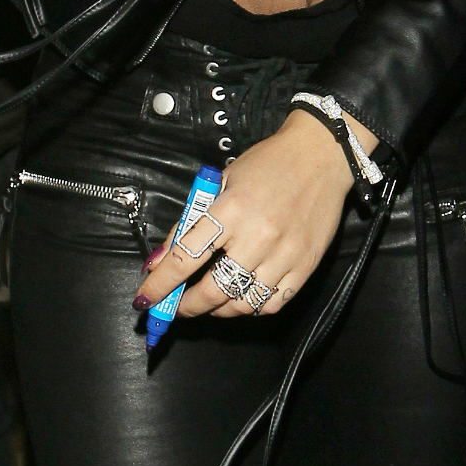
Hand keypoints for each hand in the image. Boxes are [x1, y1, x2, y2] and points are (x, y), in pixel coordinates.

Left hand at [133, 109, 363, 320]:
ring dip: (217, 310)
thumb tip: (159, 258)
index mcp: (231, 210)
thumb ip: (191, 221)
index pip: (185, 257)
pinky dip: (251, 308)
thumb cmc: (267, 164)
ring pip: (241, 304)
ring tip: (208, 302)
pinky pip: (272, 304)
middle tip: (176, 307)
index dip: (160, 283)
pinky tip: (241, 297)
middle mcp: (257, 237)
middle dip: (186, 306)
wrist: (321, 156)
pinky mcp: (305, 267)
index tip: (144, 299)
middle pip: (212, 290)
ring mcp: (284, 256)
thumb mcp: (222, 181)